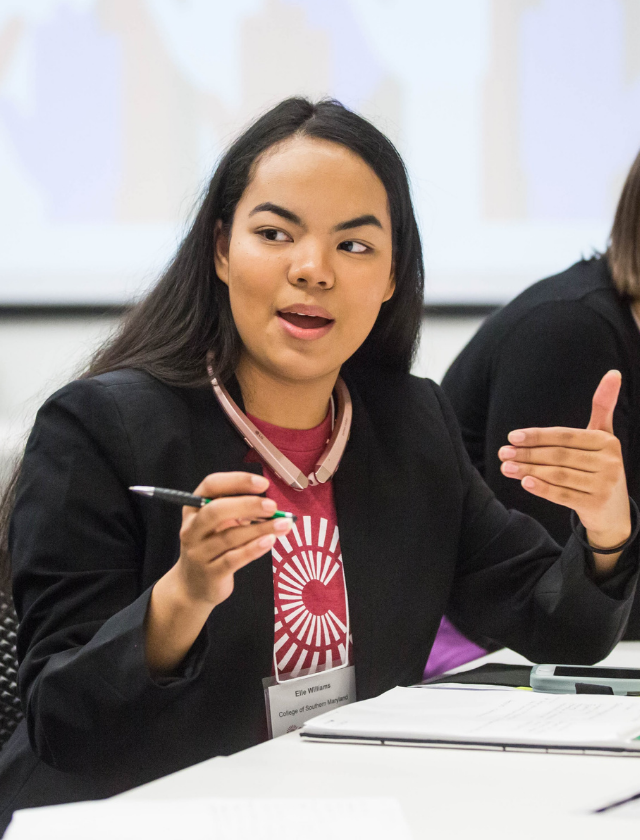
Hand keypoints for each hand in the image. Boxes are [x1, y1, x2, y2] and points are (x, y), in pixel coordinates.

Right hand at [173, 471, 291, 606]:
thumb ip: (240, 512)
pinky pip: (233, 559)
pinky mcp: (210, 574)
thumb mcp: (219, 524)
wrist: (193, 586)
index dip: (237, 481)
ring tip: (283, 525)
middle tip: (273, 507)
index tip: (263, 484)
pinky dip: (253, 549)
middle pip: (216, 510)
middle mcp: (191, 528)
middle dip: (248, 505)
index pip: (211, 485)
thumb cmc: (212, 546)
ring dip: (260, 529)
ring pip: (229, 537)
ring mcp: (198, 552)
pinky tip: (270, 541)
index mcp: (194, 508)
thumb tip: (273, 508)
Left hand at [498, 370, 630, 575]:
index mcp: (607, 441)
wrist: (614, 511)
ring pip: (558, 475)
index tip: (512, 436)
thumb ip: (603, 406)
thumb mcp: (603, 436)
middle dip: (527, 454)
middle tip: (502, 453)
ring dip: (528, 470)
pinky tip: (524, 483)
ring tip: (506, 467)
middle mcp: (610, 462)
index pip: (565, 436)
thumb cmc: (600, 467)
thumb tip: (613, 372)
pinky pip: (564, 495)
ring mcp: (605, 484)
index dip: (537, 436)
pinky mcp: (596, 504)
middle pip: (559, 455)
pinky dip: (543, 489)